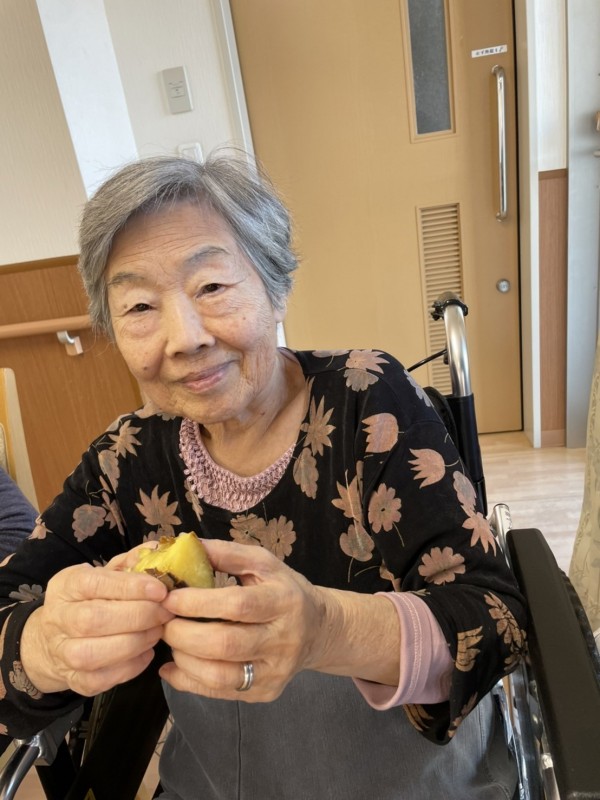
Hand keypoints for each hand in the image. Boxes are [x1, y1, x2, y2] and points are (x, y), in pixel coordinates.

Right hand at [20, 562, 172, 696]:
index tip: (160, 589)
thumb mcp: (104, 574)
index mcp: (67, 585)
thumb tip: (157, 549)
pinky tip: (147, 652)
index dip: (129, 587)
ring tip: (158, 630)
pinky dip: (130, 667)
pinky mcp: (74, 680)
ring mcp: (63, 653)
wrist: (53, 640)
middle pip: (95, 620)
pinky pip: (102, 679)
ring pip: (95, 653)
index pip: (94, 584)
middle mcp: (58, 619)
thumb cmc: (90, 599)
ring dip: (136, 642)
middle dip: (139, 616)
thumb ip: (130, 562)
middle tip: (166, 611)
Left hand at [158, 539, 329, 701]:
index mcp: (284, 600)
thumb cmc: (283, 589)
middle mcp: (284, 639)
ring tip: (170, 641)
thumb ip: (225, 554)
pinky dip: (188, 681)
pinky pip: (220, 693)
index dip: (199, 603)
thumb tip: (184, 547)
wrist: (318, 629)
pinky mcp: (266, 692)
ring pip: (221, 676)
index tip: (169, 597)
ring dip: (184, 659)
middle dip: (184, 634)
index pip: (238, 604)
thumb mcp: (263, 563)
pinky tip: (172, 667)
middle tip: (162, 622)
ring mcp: (276, 671)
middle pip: (226, 644)